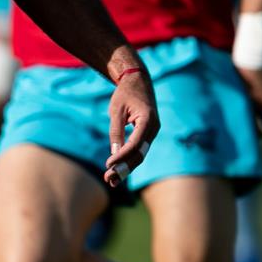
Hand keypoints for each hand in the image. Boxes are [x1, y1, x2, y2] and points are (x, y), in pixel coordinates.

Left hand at [105, 67, 160, 186]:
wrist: (138, 81)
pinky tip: (118, 170)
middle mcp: (154, 127)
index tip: (108, 165)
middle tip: (109, 179)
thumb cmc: (125, 93)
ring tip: (112, 181)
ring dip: (127, 168)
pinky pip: (140, 150)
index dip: (122, 156)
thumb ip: (116, 131)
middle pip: (140, 153)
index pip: (136, 144)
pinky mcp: (148, 134)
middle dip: (125, 168)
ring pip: (141, 155)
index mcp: (148, 119)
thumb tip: (114, 153)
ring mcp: (153, 131)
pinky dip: (129, 160)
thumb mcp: (117, 110)